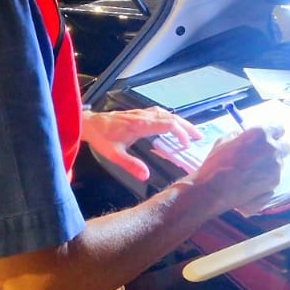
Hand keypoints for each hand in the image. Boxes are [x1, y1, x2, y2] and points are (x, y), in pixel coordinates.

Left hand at [81, 107, 201, 180]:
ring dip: (179, 122)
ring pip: (166, 114)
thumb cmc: (101, 138)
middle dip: (187, 126)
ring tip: (190, 132)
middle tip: (199, 137)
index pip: (168, 124)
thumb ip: (130, 165)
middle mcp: (144, 116)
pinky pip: (159, 113)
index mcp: (141, 124)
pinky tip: (172, 124)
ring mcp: (141, 113)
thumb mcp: (114, 154)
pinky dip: (170, 118)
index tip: (187, 145)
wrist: (90, 123)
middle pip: (171, 117)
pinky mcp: (138, 113)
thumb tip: (146, 176)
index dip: (181, 133)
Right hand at [186, 124, 288, 215]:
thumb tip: (245, 135)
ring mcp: (276, 168)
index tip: (267, 138)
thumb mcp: (224, 141)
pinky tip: (252, 185)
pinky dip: (266, 181)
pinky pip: (274, 179)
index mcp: (261, 134)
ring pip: (279, 164)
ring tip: (252, 174)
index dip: (272, 134)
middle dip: (275, 150)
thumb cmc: (216, 164)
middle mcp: (273, 149)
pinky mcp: (275, 184)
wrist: (214, 191)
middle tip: (261, 156)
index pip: (278, 128)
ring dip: (270, 166)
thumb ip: (240, 136)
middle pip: (284, 146)